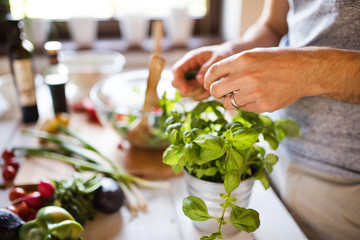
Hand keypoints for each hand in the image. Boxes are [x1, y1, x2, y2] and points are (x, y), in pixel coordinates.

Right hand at [172, 44, 232, 100]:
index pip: (177, 71)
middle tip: (201, 88)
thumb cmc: (223, 55)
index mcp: (190, 60)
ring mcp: (192, 80)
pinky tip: (210, 91)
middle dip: (187, 89)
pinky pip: (195, 96)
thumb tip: (198, 80)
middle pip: (176, 84)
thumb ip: (208, 68)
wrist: (229, 58)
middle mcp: (188, 70)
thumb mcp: (218, 58)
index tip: (186, 89)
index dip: (178, 81)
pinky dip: (202, 96)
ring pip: (185, 92)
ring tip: (208, 88)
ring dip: (196, 93)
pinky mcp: (198, 88)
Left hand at [204, 47, 353, 112]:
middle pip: (215, 91)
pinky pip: (244, 109)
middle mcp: (246, 76)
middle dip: (215, 93)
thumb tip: (213, 79)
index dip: (207, 80)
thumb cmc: (277, 60)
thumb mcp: (254, 54)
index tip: (209, 84)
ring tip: (242, 94)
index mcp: (242, 60)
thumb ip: (233, 65)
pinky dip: (247, 105)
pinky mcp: (263, 106)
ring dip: (231, 100)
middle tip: (221, 92)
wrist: (304, 70)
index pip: (212, 72)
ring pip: (228, 103)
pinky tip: (258, 96)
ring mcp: (255, 93)